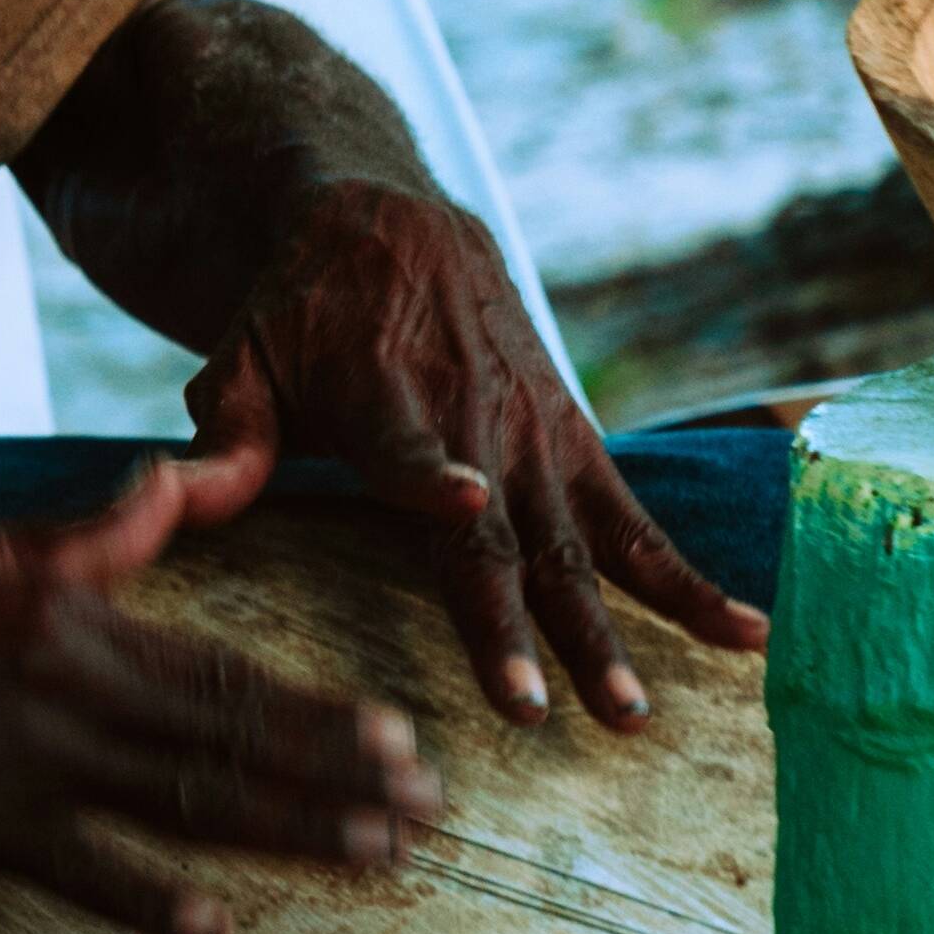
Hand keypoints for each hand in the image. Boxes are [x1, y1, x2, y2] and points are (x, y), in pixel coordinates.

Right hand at [0, 455, 437, 933]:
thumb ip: (91, 534)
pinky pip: (82, 868)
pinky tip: (217, 927)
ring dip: (289, 831)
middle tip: (427, 811)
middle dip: (340, 776)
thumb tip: (178, 481)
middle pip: (229, 737)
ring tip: (374, 857)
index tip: (400, 735)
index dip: (319, 707)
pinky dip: (151, 899)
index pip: (223, 666)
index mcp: (71, 610)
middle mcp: (65, 682)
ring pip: (185, 800)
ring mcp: (24, 757)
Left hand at [187, 176, 766, 729]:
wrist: (392, 222)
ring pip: (580, 545)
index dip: (432, 476)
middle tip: (549, 709)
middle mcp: (474, 422)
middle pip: (503, 533)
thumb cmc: (299, 309)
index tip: (463, 502)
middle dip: (527, 623)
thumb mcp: (243, 351)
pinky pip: (638, 522)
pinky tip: (750, 634)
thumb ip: (226, 432)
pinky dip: (690, 580)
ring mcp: (536, 438)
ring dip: (614, 629)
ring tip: (638, 710)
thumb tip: (182, 494)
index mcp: (384, 398)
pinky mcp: (576, 443)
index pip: (408, 446)